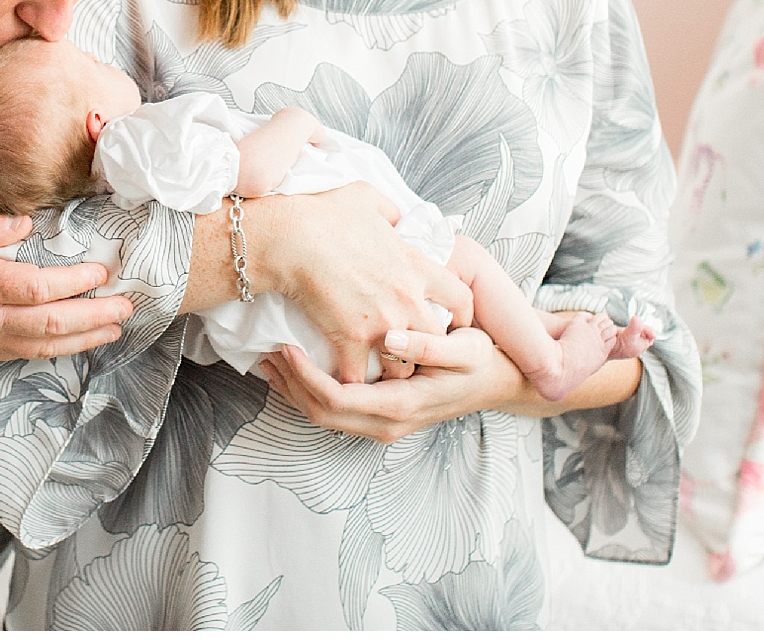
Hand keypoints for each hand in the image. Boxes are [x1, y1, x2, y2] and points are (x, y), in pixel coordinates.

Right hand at [0, 210, 132, 361]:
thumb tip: (27, 224)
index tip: (102, 271)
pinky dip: (60, 349)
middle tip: (128, 305)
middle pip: (53, 323)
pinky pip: (29, 354)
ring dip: (86, 337)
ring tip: (116, 327)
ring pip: (46, 345)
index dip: (75, 282)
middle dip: (95, 315)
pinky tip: (79, 342)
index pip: (39, 288)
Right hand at [254, 183, 473, 384]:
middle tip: (412, 353)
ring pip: (402, 366)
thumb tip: (395, 217)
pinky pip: (359, 375)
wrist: (291, 237)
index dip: (460, 316)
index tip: (450, 323)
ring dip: (391, 370)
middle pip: (437, 341)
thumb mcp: (366, 198)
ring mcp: (381, 322)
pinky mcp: (350, 338)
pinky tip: (343, 378)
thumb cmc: (324, 214)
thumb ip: (390, 210)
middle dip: (427, 351)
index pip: (461, 299)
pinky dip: (351, 380)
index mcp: (416, 266)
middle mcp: (407, 299)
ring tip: (378, 370)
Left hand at [258, 327, 523, 442]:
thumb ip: (427, 344)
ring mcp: (383, 424)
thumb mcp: (464, 348)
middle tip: (264, 350)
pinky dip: (308, 391)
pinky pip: (335, 410)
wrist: (500, 383)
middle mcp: (387, 423)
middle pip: (321, 413)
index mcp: (401, 406)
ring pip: (323, 416)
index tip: (284, 345)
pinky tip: (295, 368)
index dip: (305, 376)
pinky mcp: (380, 415)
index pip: (336, 399)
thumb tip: (389, 339)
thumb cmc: (482, 361)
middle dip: (288, 384)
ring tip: (269, 358)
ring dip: (293, 389)